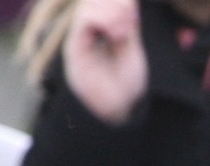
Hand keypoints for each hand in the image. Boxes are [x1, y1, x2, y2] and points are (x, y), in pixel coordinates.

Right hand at [64, 0, 147, 125]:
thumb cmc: (124, 84)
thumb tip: (129, 2)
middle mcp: (87, 32)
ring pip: (87, 6)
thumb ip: (128, 24)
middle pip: (92, 1)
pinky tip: (116, 34)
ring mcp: (80, 39)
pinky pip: (83, 22)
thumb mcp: (131, 48)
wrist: (117, 111)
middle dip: (115, 4)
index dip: (119, 2)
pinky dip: (102, 20)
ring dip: (110, 11)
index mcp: (100, 30)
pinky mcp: (75, 49)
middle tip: (131, 21)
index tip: (134, 14)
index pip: (101, 2)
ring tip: (124, 32)